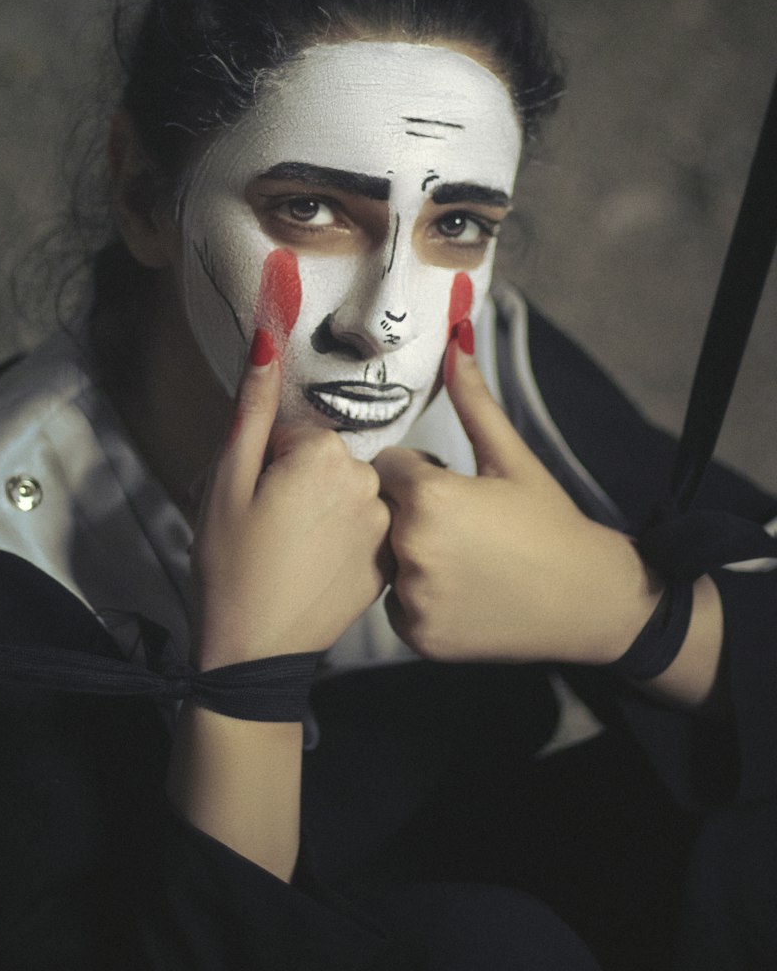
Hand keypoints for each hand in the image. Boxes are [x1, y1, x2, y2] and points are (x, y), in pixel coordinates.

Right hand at [192, 330, 392, 669]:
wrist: (253, 652)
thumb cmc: (230, 566)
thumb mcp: (226, 480)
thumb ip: (252, 407)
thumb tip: (267, 339)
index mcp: (326, 456)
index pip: (294, 434)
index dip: (264, 461)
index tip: (249, 496)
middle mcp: (368, 483)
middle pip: (323, 460)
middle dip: (291, 482)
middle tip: (259, 523)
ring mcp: (382, 526)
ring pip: (344, 493)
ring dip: (317, 510)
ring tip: (281, 548)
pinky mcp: (386, 562)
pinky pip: (361, 529)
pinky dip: (338, 540)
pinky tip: (309, 567)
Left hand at [372, 331, 662, 665]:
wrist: (590, 600)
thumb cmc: (550, 522)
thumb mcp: (511, 457)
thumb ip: (473, 398)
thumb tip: (456, 335)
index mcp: (428, 497)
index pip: (386, 466)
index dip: (419, 471)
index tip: (453, 483)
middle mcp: (411, 548)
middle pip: (380, 511)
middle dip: (409, 510)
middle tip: (463, 524)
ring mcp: (413, 597)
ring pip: (385, 557)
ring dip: (411, 552)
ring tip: (465, 557)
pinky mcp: (418, 635)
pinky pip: (394, 602)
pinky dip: (419, 596)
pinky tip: (462, 590)